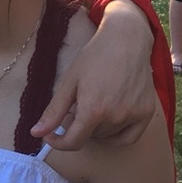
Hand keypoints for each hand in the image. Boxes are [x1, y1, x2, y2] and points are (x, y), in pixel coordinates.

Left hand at [32, 3, 154, 149]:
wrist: (127, 40)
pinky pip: (128, 138)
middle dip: (78, 127)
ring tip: (94, 105)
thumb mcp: (69, 82)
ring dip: (96, 129)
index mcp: (93, 110)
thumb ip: (53, 111)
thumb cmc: (95, 57)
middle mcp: (115, 117)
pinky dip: (116, 136)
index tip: (50, 135)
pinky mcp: (146, 113)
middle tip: (77, 106)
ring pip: (107, 136)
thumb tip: (36, 134)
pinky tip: (109, 122)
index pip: (73, 142)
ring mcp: (133, 116)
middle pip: (89, 137)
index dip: (58, 143)